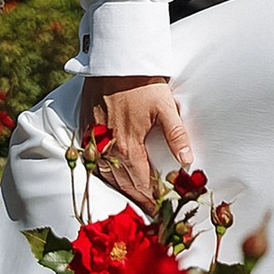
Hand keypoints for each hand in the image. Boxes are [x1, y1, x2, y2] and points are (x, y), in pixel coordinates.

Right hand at [78, 71, 195, 213]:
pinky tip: (111, 177)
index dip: (151, 200)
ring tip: (133, 200)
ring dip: (120, 189)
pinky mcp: (85, 129)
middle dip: (137, 200)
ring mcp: (94, 139)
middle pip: (123, 183)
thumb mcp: (165, 107)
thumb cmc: (143, 82)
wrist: (114, 60)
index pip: (141, 183)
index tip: (160, 212)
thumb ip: (176, 135)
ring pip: (106, 174)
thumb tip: (187, 161)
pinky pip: (93, 160)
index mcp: (128, 146)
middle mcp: (108, 148)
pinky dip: (104, 173)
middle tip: (149, 213)